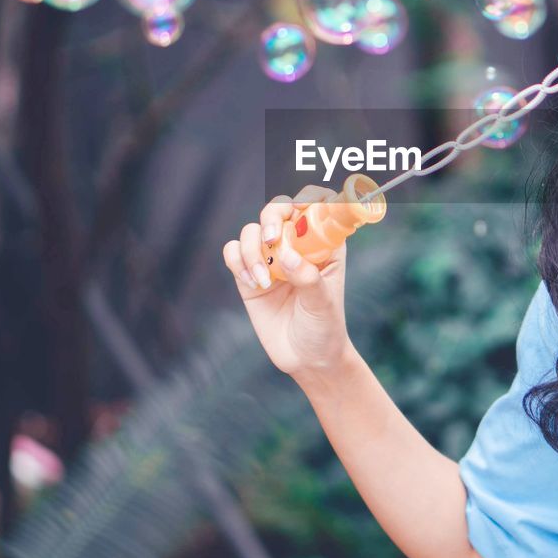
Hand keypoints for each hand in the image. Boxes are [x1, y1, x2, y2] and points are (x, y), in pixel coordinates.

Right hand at [222, 185, 354, 377]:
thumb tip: (286, 255)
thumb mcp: (323, 304)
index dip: (305, 199)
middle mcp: (295, 244)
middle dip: (271, 217)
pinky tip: (252, 283)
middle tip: (271, 238)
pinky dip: (237, 262)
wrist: (305, 358)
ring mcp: (271, 258)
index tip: (297, 213)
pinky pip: (233, 252)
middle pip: (277, 210)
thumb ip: (308, 278)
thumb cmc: (324, 327)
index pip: (315, 205)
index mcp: (323, 243)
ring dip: (252, 250)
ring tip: (262, 279)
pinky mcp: (248, 274)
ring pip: (251, 231)